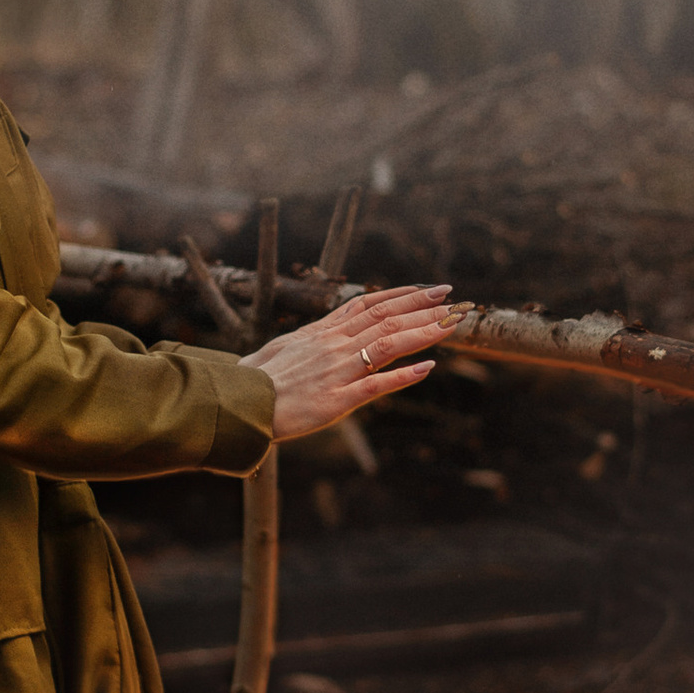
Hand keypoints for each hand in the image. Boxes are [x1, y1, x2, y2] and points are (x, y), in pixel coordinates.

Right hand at [257, 284, 456, 439]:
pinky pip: (376, 385)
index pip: (370, 305)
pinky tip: (427, 368)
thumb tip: (332, 327)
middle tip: (454, 298)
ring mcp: (338, 371)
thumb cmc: (257, 379)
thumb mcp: (287, 346)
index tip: (430, 288)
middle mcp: (334, 345)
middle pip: (387, 318)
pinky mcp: (337, 400)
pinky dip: (403, 375)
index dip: (403, 294)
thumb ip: (315, 337)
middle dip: (423, 307)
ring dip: (423, 332)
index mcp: (323, 332)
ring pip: (388, 344)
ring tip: (452, 324)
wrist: (239, 404)